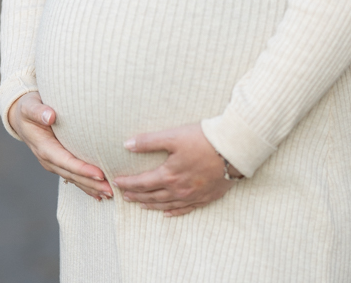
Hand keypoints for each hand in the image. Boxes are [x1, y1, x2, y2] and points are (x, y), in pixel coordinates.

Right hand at [8, 92, 111, 199]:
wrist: (20, 117)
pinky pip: (73, 177)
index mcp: (43, 147)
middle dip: (91, 184)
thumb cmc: (27, 109)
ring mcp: (53, 163)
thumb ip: (38, 111)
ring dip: (91, 188)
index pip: (65, 161)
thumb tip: (51, 116)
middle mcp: (48, 159)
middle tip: (111, 190)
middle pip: (72, 175)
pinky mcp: (59, 163)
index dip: (82, 169)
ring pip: (74, 179)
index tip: (99, 174)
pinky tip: (99, 194)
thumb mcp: (29, 107)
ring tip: (110, 195)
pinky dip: (86, 186)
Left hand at [111, 123, 234, 216]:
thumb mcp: (173, 136)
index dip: (128, 183)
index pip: (142, 182)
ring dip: (152, 205)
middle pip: (152, 196)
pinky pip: (186, 209)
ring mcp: (193, 196)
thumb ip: (149, 141)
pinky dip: (174, 212)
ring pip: (167, 205)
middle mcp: (179, 190)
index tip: (117, 182)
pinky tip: (168, 213)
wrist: (233, 150)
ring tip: (141, 205)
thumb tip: (127, 145)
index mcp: (169, 175)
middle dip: (137, 195)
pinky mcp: (206, 198)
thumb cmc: (203, 140)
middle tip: (125, 196)